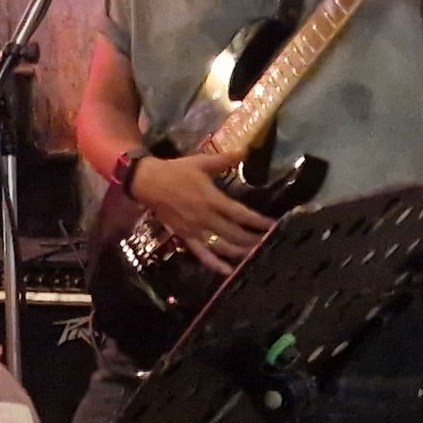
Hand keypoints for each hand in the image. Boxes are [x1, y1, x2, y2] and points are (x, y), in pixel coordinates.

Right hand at [131, 155, 272, 272]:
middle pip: (236, 234)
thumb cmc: (176, 171)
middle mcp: (206, 218)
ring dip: (240, 252)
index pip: (241, 214)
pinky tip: (228, 271)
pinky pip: (202, 254)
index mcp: (212, 199)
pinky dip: (215, 264)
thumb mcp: (201, 162)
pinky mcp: (186, 237)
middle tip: (270, 243)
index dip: (258, 222)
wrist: (149, 182)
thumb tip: (245, 151)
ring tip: (256, 255)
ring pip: (222, 246)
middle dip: (254, 240)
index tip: (273, 225)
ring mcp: (196, 230)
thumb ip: (224, 159)